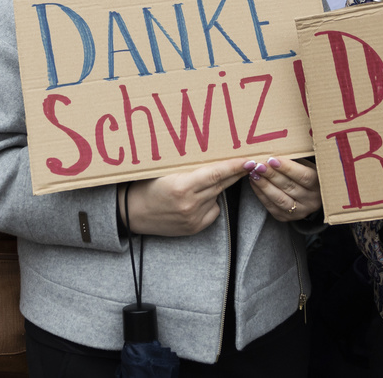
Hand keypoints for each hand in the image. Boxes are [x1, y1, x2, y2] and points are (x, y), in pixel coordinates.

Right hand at [119, 158, 245, 236]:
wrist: (132, 212)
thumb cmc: (146, 186)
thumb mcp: (165, 171)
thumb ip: (189, 166)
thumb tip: (214, 156)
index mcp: (182, 186)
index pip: (217, 173)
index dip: (235, 166)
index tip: (250, 160)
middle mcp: (190, 204)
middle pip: (221, 184)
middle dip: (236, 173)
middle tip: (249, 162)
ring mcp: (193, 218)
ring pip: (217, 195)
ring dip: (218, 186)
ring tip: (208, 179)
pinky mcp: (194, 227)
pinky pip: (213, 210)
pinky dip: (210, 201)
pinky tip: (198, 197)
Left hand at [243, 156, 321, 221]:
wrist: (309, 196)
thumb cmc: (305, 173)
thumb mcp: (306, 164)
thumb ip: (294, 160)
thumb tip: (274, 150)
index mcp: (319, 184)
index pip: (303, 176)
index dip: (287, 168)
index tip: (272, 159)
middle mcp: (311, 200)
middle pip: (290, 187)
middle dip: (272, 175)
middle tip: (258, 165)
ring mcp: (300, 211)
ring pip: (280, 199)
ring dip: (264, 185)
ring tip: (254, 173)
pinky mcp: (287, 217)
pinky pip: (272, 207)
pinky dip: (261, 194)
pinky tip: (254, 183)